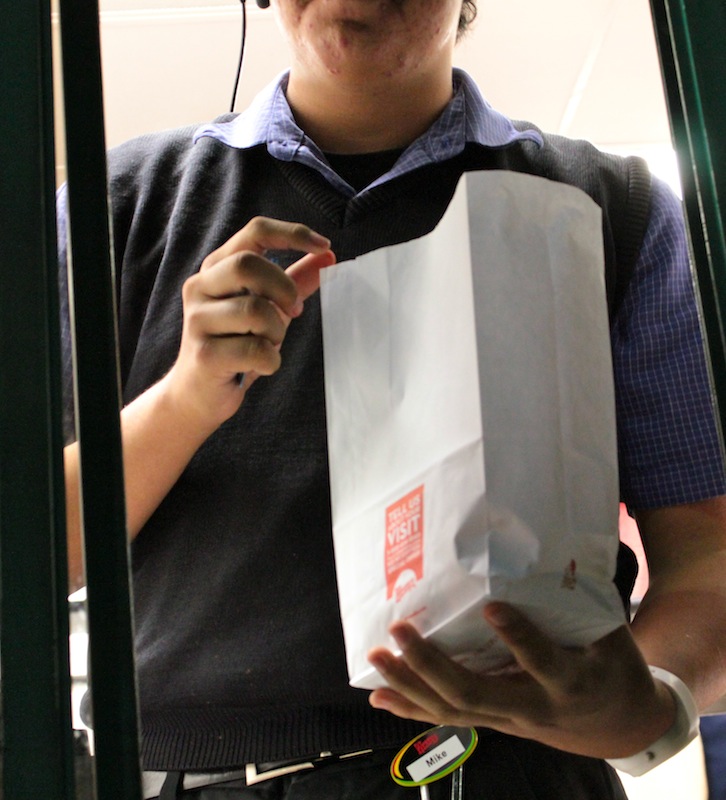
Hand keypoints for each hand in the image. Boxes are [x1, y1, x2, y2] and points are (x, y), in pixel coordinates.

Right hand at [164, 217, 334, 428]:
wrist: (197, 392)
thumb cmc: (235, 344)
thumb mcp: (266, 307)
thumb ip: (293, 281)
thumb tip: (326, 257)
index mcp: (216, 268)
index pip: (254, 232)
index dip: (292, 234)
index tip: (324, 246)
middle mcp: (200, 287)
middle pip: (248, 265)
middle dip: (283, 288)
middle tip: (293, 311)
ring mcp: (197, 320)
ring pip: (254, 310)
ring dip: (276, 332)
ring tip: (269, 344)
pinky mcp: (204, 353)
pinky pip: (254, 349)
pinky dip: (270, 360)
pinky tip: (261, 365)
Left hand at [367, 603, 675, 759]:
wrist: (619, 725)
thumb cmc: (613, 667)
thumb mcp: (611, 632)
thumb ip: (581, 597)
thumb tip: (554, 541)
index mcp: (571, 681)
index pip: (543, 661)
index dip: (519, 638)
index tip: (492, 606)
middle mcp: (534, 707)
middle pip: (476, 694)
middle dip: (433, 665)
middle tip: (400, 630)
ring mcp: (509, 721)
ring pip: (453, 710)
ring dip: (411, 684)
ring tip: (377, 656)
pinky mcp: (494, 723)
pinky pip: (448, 718)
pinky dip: (411, 707)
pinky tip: (380, 695)